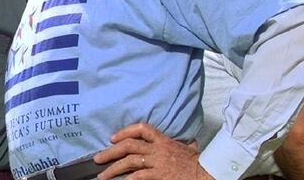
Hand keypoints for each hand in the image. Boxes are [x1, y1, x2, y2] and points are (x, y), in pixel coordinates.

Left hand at [93, 123, 213, 179]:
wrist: (206, 173)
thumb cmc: (197, 162)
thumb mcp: (186, 147)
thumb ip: (177, 143)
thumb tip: (182, 141)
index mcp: (163, 140)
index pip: (141, 129)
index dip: (124, 131)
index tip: (112, 138)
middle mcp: (158, 149)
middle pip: (129, 146)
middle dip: (110, 152)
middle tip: (97, 158)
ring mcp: (157, 162)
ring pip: (129, 162)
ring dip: (113, 169)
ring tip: (102, 175)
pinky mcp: (159, 175)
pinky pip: (138, 176)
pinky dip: (127, 179)